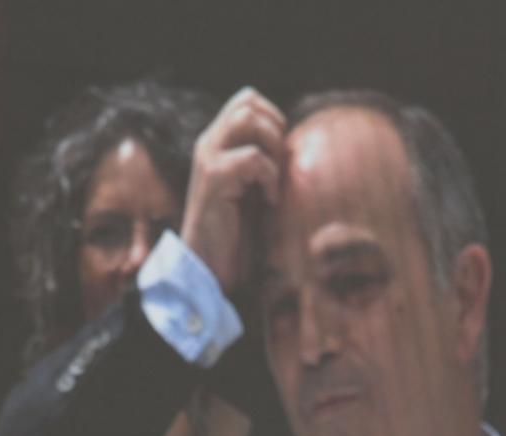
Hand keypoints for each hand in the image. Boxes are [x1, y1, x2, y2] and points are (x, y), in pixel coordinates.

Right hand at [181, 87, 286, 291]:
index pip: (246, 100)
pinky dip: (269, 176)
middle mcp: (208, 143)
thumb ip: (263, 162)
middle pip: (247, 101)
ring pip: (247, 118)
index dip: (272, 117)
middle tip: (280, 164)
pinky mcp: (214, 179)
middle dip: (275, 128)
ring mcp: (208, 159)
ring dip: (271, 145)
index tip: (280, 154)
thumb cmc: (235, 232)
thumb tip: (297, 146)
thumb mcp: (251, 188)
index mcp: (217, 142)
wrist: (208, 265)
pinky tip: (269, 200)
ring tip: (274, 178)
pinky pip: (253, 157)